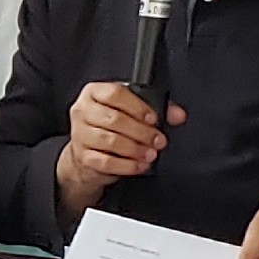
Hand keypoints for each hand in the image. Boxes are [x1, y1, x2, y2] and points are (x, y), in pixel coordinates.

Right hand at [55, 82, 173, 217]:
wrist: (88, 150)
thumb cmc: (111, 125)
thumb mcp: (131, 110)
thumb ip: (157, 109)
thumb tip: (178, 115)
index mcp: (93, 93)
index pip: (114, 94)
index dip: (137, 106)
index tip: (153, 118)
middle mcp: (83, 111)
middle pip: (114, 119)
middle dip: (141, 131)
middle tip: (158, 140)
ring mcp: (80, 134)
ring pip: (110, 141)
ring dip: (135, 149)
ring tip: (151, 153)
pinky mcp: (83, 156)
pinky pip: (106, 162)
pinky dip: (127, 165)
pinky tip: (139, 164)